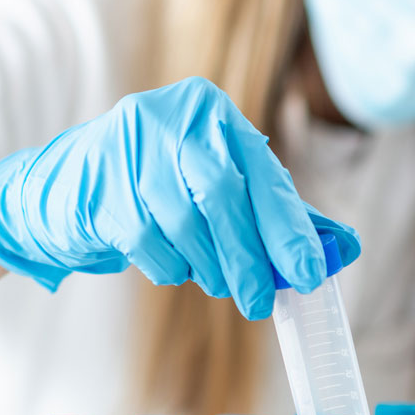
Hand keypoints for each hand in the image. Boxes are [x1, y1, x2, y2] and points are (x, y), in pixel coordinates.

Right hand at [0, 78, 359, 318]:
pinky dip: (170, 266)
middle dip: (247, 257)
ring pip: (183, 221)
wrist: (70, 189)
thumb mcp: (224, 187)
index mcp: (211, 112)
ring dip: (209, 266)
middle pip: (222, 193)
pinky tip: (176, 267)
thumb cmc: (164, 188)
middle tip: (259, 302)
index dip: (288, 229)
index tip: (310, 274)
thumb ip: (280, 214)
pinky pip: (146, 240)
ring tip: (220, 284)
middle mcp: (170, 118)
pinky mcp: (98, 185)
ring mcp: (127, 148)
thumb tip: (344, 248)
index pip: (262, 174)